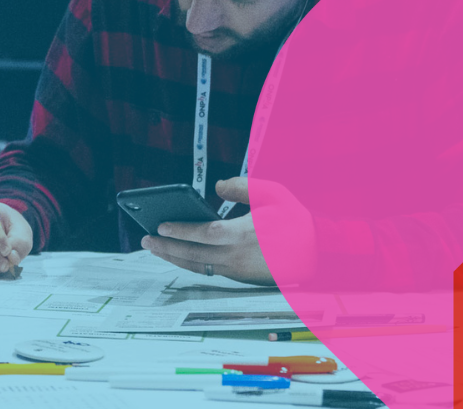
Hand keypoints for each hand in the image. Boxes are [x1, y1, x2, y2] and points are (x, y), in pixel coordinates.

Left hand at [142, 177, 310, 284]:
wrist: (317, 252)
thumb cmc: (295, 221)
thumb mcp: (274, 194)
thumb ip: (244, 186)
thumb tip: (219, 185)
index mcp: (245, 233)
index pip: (205, 234)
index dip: (181, 231)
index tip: (160, 227)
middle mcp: (238, 255)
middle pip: (194, 254)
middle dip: (167, 247)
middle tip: (145, 240)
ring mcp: (238, 269)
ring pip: (198, 266)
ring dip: (173, 258)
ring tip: (154, 248)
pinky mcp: (239, 277)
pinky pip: (208, 270)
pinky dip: (190, 264)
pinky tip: (178, 255)